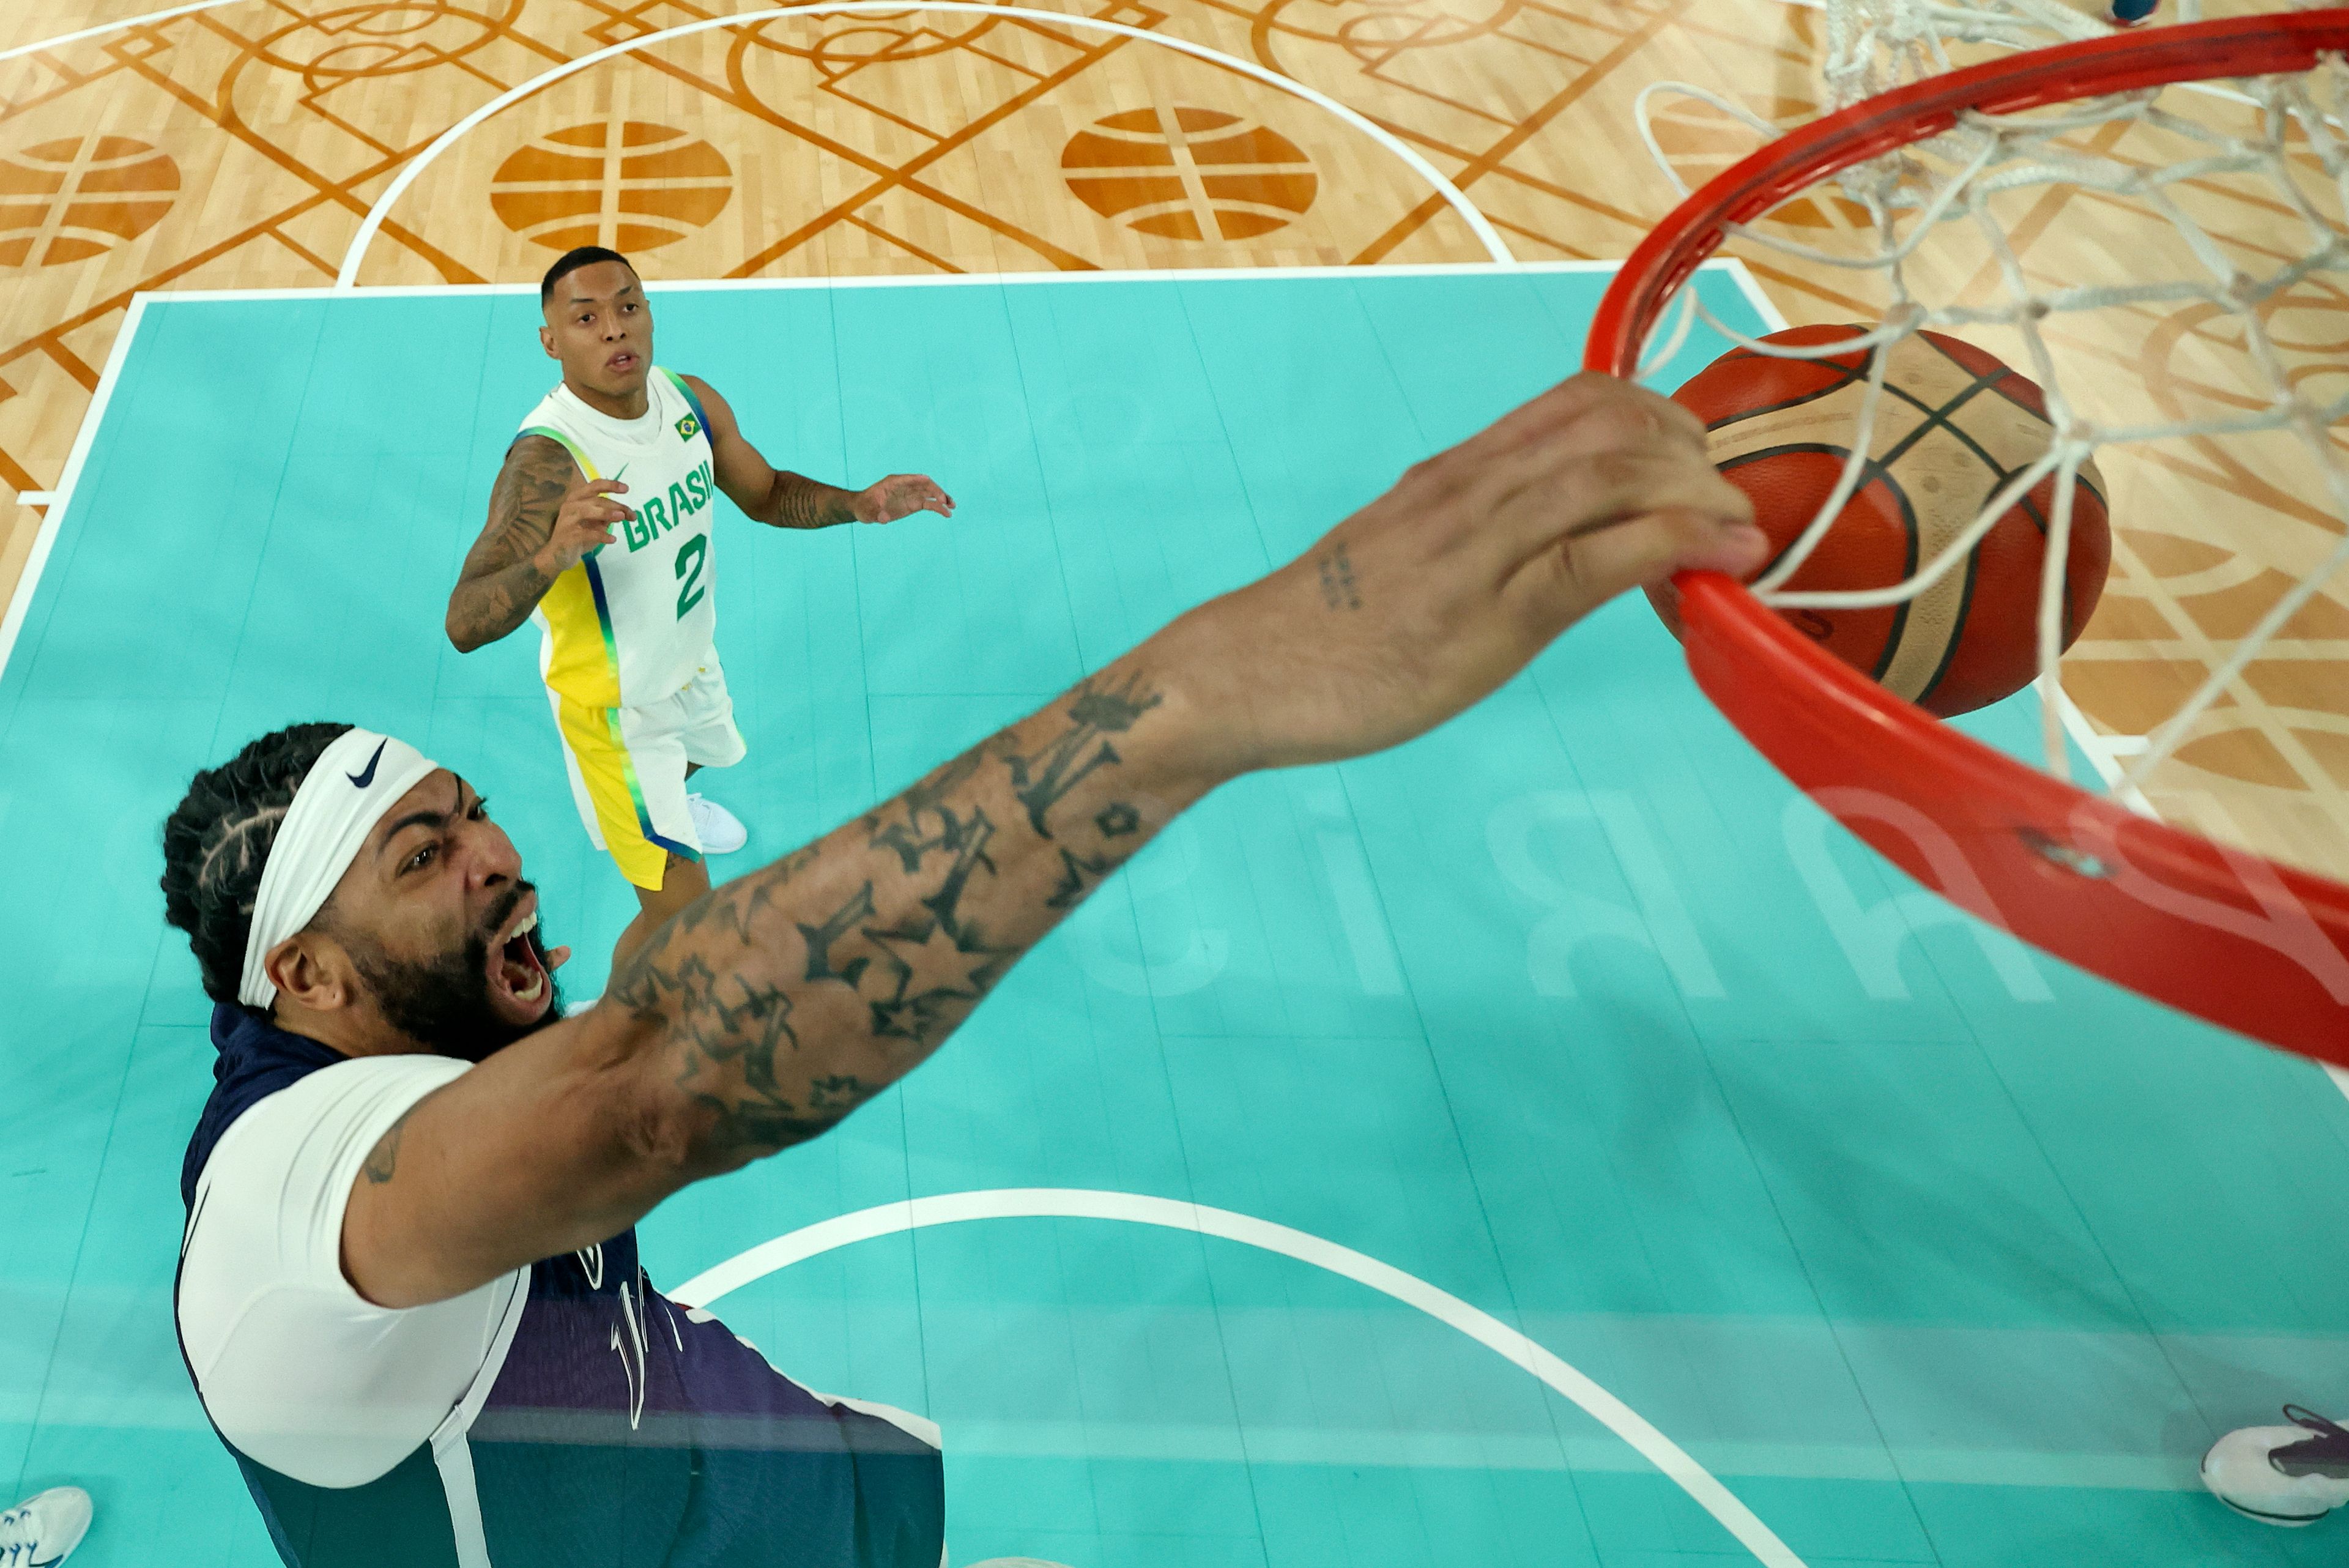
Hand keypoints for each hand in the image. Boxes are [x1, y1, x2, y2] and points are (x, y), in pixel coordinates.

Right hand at [532, 478, 633, 574]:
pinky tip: (612, 539)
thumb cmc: (578, 536)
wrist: (557, 556)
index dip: (610, 485)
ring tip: (622, 517)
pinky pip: (586, 533)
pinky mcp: (568, 536)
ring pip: (586, 511)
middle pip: (595, 500)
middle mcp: (570, 506)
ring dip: (606, 513)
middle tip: (632, 515)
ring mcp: (567, 520)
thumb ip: (607, 516)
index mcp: (577, 499)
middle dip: (616, 506)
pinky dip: (601, 535)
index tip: (626, 489)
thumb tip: (625, 512)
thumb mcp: (595, 524)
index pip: (594, 486)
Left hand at [852, 474, 953, 523]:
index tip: (928, 481)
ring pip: (929, 494)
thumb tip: (884, 518)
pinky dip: (938, 507)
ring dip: (941, 498)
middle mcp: (905, 486)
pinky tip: (947, 513)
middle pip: (924, 485)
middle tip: (944, 501)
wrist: (864, 509)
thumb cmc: (864, 506)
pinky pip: (929, 504)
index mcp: (893, 482)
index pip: (908, 479)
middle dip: (935, 491)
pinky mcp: (914, 504)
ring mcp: (910, 495)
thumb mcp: (867, 511)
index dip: (918, 479)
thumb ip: (876, 514)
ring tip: (952, 506)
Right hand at [1152, 372, 1764, 776]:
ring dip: (1700, 492)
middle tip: (1725, 506)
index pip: (1579, 400)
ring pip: (1614, 473)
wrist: (1244, 672)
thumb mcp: (1411, 557)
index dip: (1661, 416)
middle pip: (1613, 422)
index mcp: (1456, 473)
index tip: (1694, 466)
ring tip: (1742, 529)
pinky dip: (1676, 543)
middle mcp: (1472, 489)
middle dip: (1694, 451)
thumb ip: (1481, 539)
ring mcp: (1480, 547)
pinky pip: (1595, 556)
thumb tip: (1555, 544)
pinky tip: (1723, 557)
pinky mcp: (1487, 614)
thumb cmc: (1326, 628)